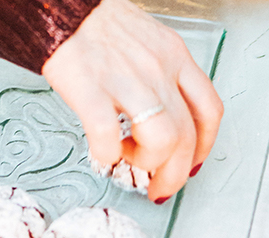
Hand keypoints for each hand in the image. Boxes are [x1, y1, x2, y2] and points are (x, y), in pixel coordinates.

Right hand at [42, 0, 222, 202]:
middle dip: (176, 174)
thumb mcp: (146, 39)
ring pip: (161, 140)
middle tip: (159, 187)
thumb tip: (162, 113)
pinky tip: (101, 153)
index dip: (204, 147)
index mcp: (174, 56)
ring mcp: (126, 79)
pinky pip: (108, 136)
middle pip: (187, 137)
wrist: (60, 2)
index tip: (191, 163)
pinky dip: (106, 156)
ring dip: (146, 163)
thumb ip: (159, 74)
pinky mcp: (90, 88)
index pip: (208, 110)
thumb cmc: (95, 22)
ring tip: (126, 159)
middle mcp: (157, 69)